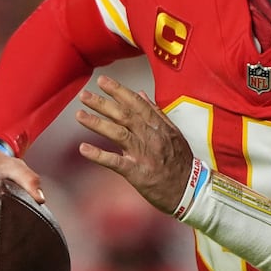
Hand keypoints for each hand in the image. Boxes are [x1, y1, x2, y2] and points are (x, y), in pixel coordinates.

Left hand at [76, 74, 194, 215]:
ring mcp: (143, 154)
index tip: (102, 81)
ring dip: (97, 123)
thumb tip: (142, 94)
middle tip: (84, 95)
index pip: (136, 103)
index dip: (118, 91)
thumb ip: (157, 112)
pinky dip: (99, 155)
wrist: (190, 189)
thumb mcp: (174, 132)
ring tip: (79, 115)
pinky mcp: (137, 173)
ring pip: (118, 134)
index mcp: (158, 126)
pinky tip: (83, 148)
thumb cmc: (181, 162)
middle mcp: (150, 137)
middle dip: (102, 103)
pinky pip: (115, 162)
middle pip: (123, 115)